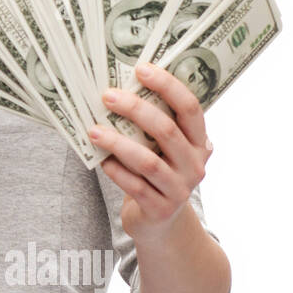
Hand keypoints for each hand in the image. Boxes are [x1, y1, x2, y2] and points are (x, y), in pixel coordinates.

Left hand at [90, 61, 212, 241]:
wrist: (161, 223)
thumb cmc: (157, 174)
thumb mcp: (164, 150)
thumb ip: (154, 126)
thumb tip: (117, 89)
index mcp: (199, 142)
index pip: (190, 108)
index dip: (167, 86)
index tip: (141, 69)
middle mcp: (195, 164)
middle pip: (166, 130)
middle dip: (135, 110)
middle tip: (107, 96)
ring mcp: (180, 189)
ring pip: (148, 161)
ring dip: (117, 142)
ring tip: (93, 130)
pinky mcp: (161, 209)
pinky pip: (135, 186)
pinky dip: (116, 171)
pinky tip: (101, 161)